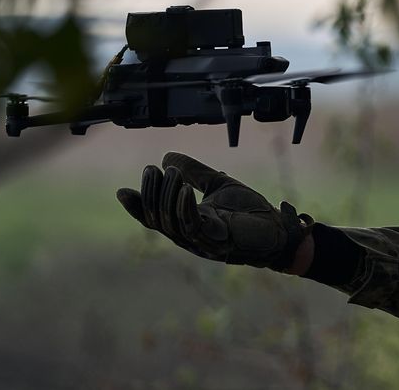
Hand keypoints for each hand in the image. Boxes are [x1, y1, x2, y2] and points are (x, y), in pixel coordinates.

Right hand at [116, 151, 311, 270]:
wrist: (276, 227)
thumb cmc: (248, 210)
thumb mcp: (217, 184)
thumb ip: (195, 172)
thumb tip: (167, 156)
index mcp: (186, 224)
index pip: (154, 218)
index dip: (137, 206)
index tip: (122, 191)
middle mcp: (189, 236)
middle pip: (158, 219)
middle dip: (151, 194)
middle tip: (151, 169)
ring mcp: (202, 241)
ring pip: (171, 223)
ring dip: (168, 195)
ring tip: (171, 172)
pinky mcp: (217, 240)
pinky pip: (194, 225)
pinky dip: (186, 206)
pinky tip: (184, 189)